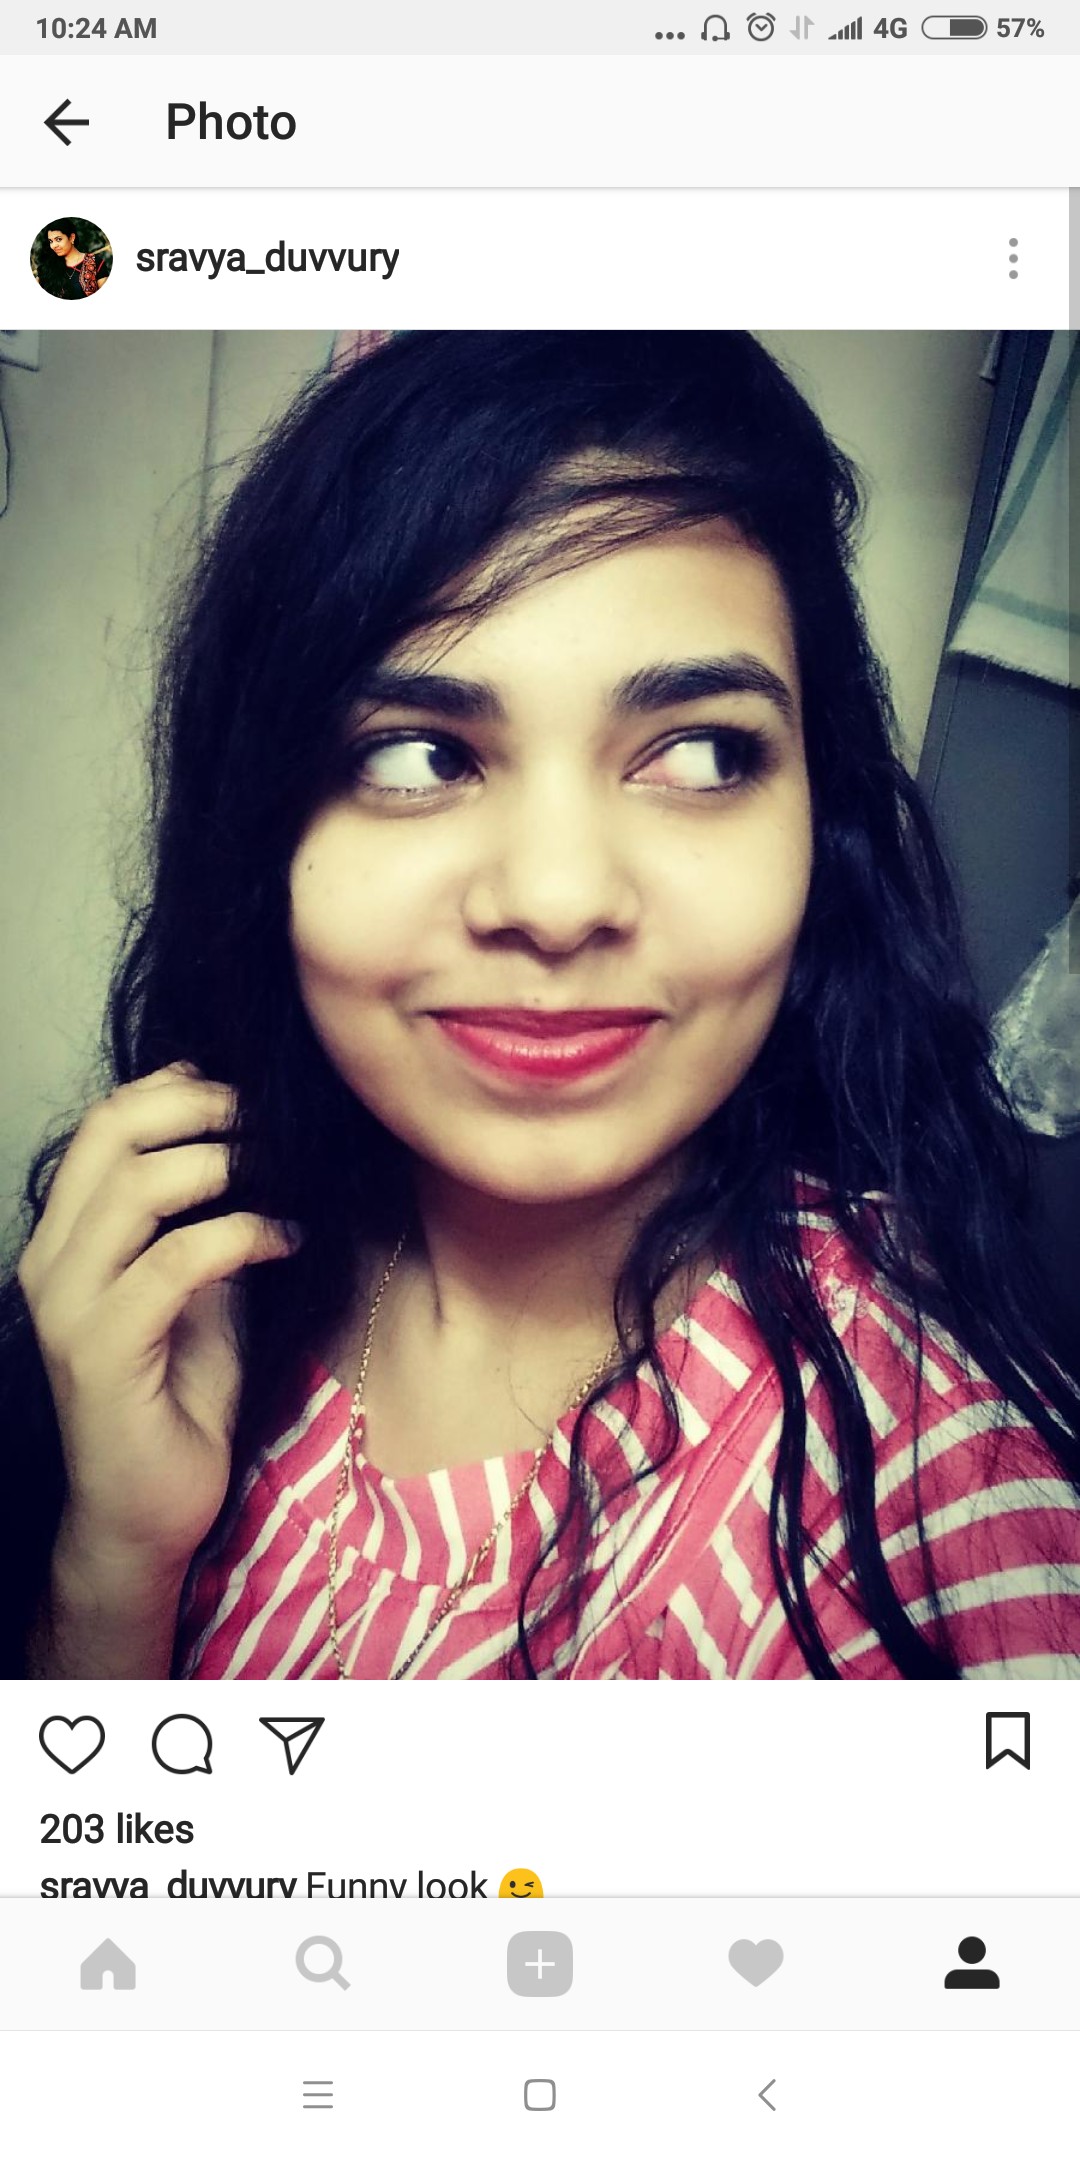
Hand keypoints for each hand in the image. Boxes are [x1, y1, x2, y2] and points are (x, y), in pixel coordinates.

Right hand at [17, 1061, 298, 1576]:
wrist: (146, 1515)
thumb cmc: (178, 1402)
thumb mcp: (198, 1290)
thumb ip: (204, 1221)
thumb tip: (256, 1146)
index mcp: (65, 1241)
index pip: (102, 1127)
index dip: (174, 1089)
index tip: (243, 1087)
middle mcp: (51, 1263)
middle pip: (112, 1135)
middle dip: (200, 1107)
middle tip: (268, 1114)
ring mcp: (69, 1308)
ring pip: (136, 1188)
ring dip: (222, 1163)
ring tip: (281, 1170)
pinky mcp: (103, 1353)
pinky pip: (175, 1263)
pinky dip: (242, 1235)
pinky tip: (287, 1240)